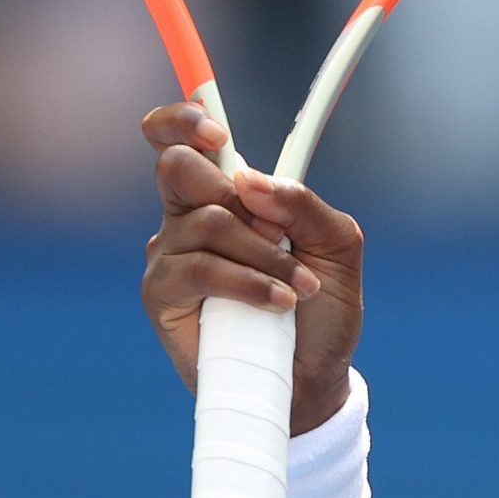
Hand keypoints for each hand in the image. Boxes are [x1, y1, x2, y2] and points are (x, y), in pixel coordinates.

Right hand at [141, 103, 366, 433]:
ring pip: (206, 222)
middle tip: (270, 226)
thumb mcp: (336, 247)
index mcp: (230, 194)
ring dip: (263, 254)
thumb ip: (303, 205)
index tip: (217, 131)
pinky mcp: (162, 295)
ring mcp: (172, 255)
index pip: (185, 139)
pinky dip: (248, 282)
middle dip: (227, 189)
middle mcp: (191, 217)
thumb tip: (250, 182)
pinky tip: (278, 303)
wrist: (313, 377)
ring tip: (296, 288)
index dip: (184, 119)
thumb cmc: (322, 310)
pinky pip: (199, 269)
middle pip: (176, 166)